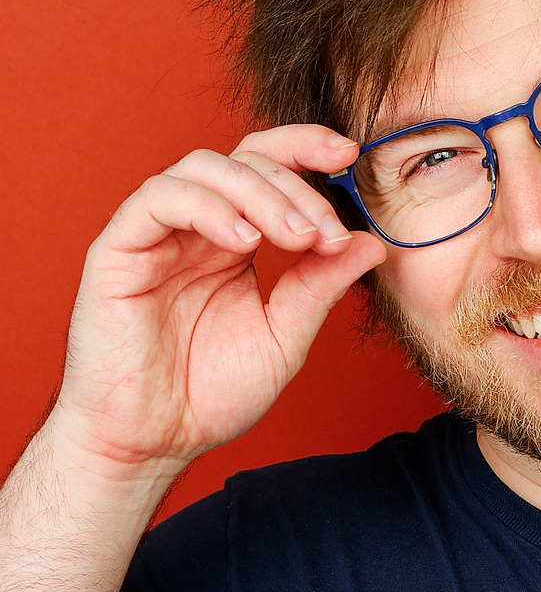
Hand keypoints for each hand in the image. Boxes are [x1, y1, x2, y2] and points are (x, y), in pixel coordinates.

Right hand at [54, 125, 386, 474]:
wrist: (152, 442)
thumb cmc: (208, 395)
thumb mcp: (284, 337)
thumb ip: (321, 287)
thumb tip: (371, 243)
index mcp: (234, 240)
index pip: (268, 168)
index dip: (306, 149)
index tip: (349, 155)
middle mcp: (195, 228)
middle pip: (244, 161)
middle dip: (295, 188)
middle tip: (325, 232)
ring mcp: (156, 234)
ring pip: (205, 170)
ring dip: (260, 194)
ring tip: (294, 238)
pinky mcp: (119, 249)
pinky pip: (159, 199)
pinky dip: (207, 208)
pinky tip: (243, 241)